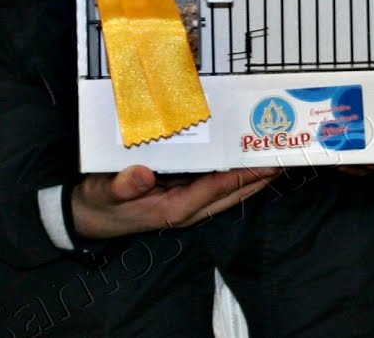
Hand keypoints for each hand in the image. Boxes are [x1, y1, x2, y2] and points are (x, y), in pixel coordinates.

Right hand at [70, 164, 280, 239]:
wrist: (89, 216)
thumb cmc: (99, 203)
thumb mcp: (105, 192)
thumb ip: (124, 184)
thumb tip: (143, 175)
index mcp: (173, 208)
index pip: (214, 190)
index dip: (240, 178)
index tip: (264, 165)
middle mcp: (187, 209)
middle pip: (231, 194)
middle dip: (258, 179)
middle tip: (285, 159)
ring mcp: (187, 204)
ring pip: (227, 191)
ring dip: (250, 177)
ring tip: (274, 157)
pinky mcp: (183, 196)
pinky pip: (215, 185)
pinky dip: (232, 173)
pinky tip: (243, 160)